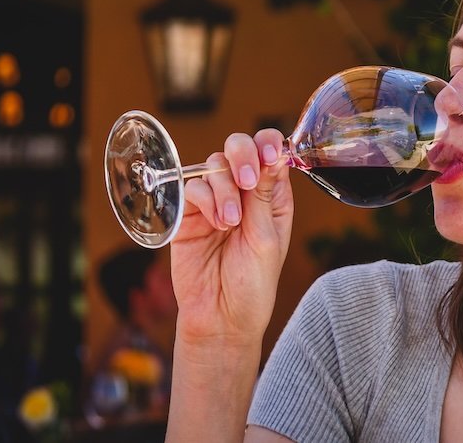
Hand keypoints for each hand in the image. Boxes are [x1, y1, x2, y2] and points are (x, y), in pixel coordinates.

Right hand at [169, 129, 293, 346]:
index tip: (270, 154)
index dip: (269, 144)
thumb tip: (273, 155)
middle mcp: (244, 193)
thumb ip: (264, 196)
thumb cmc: (252, 284)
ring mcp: (215, 201)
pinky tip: (216, 225)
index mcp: (272, 196)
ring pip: (214, 165)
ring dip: (224, 189)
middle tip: (247, 181)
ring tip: (230, 224)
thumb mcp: (266, 238)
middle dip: (242, 156)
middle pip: (239, 147)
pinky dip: (205, 199)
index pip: (271, 152)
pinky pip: (192, 187)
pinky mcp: (189, 213)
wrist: (221, 317)